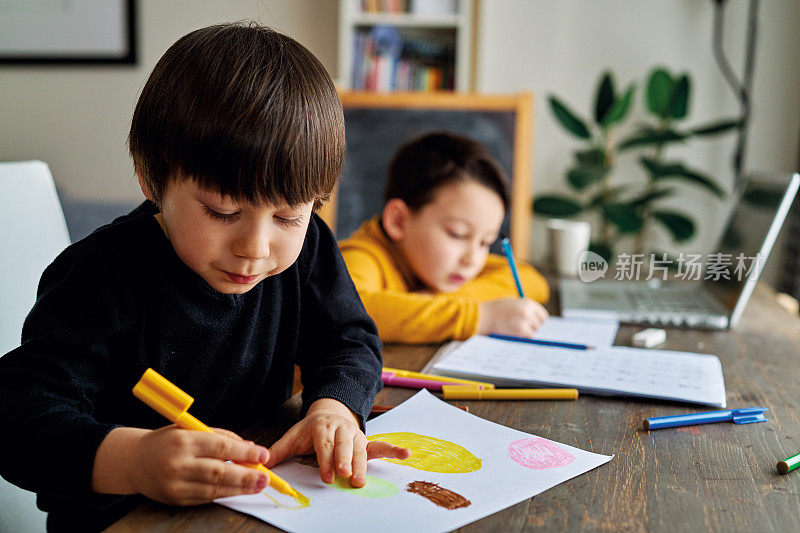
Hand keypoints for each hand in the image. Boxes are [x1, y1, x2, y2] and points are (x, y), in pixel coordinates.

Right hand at [117, 425, 269, 504]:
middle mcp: (178, 463)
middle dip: (246, 475)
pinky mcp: (175, 498)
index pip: (220, 447)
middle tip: (265, 477)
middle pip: (219, 471)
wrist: (134, 461)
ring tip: (258, 485)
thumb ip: (219, 436)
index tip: (263, 454)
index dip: (244, 452)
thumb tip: (249, 448)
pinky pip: (205, 497)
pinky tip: (238, 490)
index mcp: (183, 440)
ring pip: (214, 488)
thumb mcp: (190, 428)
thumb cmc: (167, 441)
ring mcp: (175, 484)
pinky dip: (224, 493)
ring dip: (239, 488)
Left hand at [266, 398, 409, 487]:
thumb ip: (280, 450)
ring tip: (362, 480)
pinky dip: (394, 449)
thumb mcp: (294, 435)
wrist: (330, 412)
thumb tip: (261, 462)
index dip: (326, 460)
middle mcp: (341, 430)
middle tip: (346, 476)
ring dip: (363, 464)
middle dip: (345, 461)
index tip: (328, 477)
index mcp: (322, 428)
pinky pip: (381, 445)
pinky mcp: (366, 442)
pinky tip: (406, 454)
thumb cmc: (311, 430)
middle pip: (344, 446)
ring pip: (361, 449)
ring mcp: (355, 436)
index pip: (324, 446)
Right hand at [477, 297, 548, 336]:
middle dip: (533, 327)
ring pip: (533, 332)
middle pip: (540, 324)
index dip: (538, 320)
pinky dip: (522, 337)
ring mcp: (525, 322)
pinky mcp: (520, 332)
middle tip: (522, 328)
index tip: (533, 323)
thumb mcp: (512, 302)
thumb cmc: (495, 310)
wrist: (482, 317)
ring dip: (527, 333)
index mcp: (527, 303)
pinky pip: (527, 337)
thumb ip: (525, 308)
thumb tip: (536, 318)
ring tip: (514, 329)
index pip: (543, 315)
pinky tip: (512, 333)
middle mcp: (528, 312)